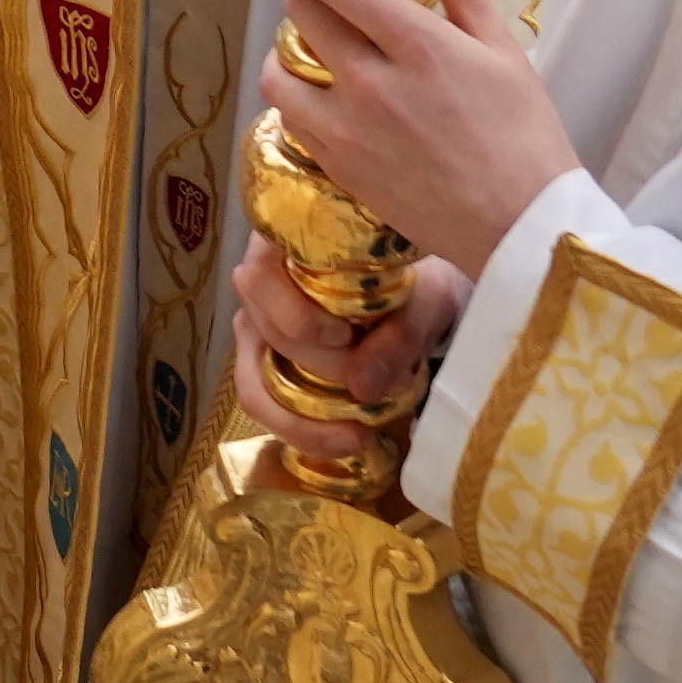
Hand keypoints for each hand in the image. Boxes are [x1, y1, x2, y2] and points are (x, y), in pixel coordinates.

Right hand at [227, 225, 464, 443]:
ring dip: (302, 419)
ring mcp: (259, 328)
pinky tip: (348, 439)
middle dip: (320, 371)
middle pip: (265, 334)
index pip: (260, 280)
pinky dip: (303, 431)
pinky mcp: (269, 367)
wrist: (424, 301)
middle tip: (380, 389)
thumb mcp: (427, 299)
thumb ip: (402, 332)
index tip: (346, 336)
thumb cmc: (419, 283)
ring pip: (254, 382)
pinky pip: (269, 405)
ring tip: (359, 436)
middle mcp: (261, 285)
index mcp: (285, 243)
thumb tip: (361, 388)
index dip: (295, 316)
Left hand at [248, 0, 575, 286]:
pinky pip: (292, 122)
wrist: (523, 232)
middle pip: (300, 14)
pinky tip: (329, 100)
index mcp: (418, 44)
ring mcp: (348, 132)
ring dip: (290, 52)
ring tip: (323, 53)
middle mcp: (372, 84)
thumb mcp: (502, 50)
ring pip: (279, 73)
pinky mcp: (339, 171)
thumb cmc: (526, 136)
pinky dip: (298, 101)